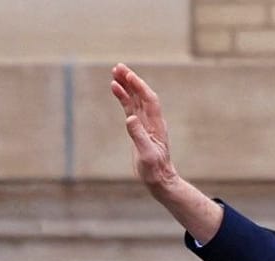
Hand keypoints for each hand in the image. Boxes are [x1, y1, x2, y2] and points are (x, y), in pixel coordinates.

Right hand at [110, 64, 178, 191]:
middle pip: (142, 95)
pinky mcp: (138, 128)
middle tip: (118, 67)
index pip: (149, 101)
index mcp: (156, 126)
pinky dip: (123, 98)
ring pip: (135, 100)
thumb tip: (130, 118)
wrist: (160, 179)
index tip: (129, 75)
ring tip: (115, 72)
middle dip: (131, 81)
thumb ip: (139, 137)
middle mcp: (152, 121)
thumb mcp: (147, 155)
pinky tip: (116, 89)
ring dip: (126, 86)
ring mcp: (145, 124)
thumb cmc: (155, 170)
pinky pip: (130, 108)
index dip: (140, 87)